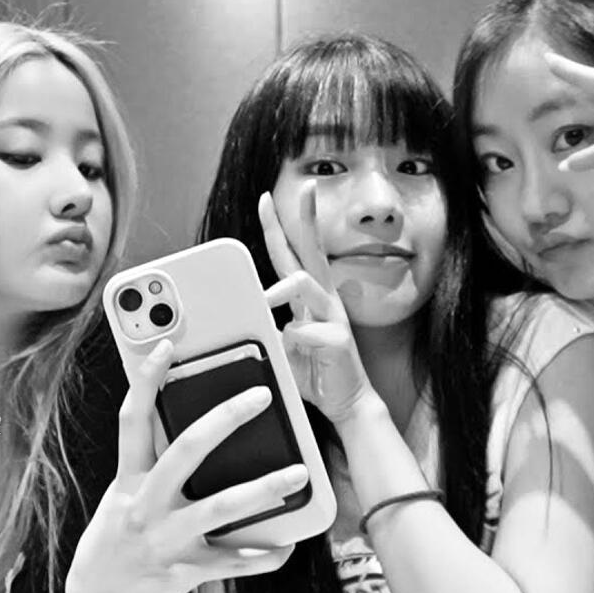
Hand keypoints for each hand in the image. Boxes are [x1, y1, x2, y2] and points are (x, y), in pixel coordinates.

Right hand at [66, 339, 303, 592]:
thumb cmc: (119, 531)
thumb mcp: (124, 492)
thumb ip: (150, 458)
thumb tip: (192, 417)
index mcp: (128, 478)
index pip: (132, 419)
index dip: (145, 380)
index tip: (166, 345)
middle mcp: (144, 504)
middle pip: (185, 451)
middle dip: (224, 419)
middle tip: (261, 395)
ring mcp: (164, 538)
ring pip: (218, 508)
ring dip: (262, 490)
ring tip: (297, 473)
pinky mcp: (183, 570)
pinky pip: (231, 561)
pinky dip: (262, 554)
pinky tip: (286, 545)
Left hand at [259, 184, 372, 424]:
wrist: (347, 405)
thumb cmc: (315, 373)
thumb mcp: (282, 345)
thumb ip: (268, 325)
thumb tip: (246, 312)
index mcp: (309, 298)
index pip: (293, 253)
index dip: (279, 226)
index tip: (267, 198)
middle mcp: (324, 300)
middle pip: (311, 250)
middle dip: (304, 218)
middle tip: (304, 188)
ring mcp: (334, 317)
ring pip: (308, 284)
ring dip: (282, 287)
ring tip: (266, 297)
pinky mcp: (339, 340)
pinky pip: (309, 330)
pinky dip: (295, 339)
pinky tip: (296, 353)